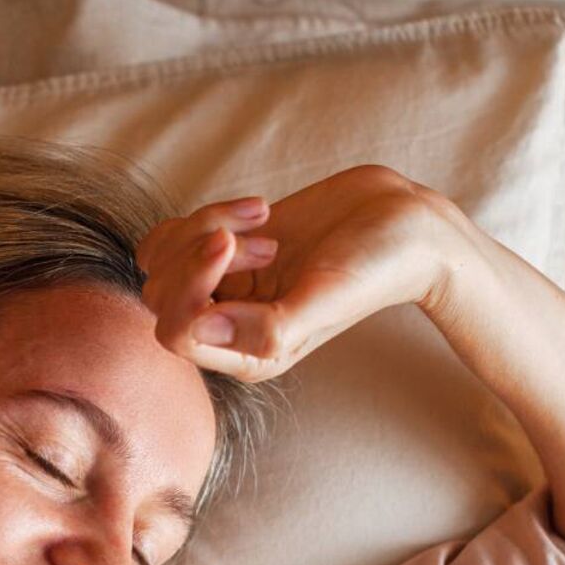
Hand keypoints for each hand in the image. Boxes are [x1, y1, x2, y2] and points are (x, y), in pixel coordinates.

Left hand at [135, 164, 476, 381]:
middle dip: (199, 252)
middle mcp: (231, 327)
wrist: (403, 224)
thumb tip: (204, 328)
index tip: (230, 242)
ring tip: (264, 219)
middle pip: (161, 295)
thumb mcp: (327, 299)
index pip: (175, 333)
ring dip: (204, 226)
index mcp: (251, 356)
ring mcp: (227, 286)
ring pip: (163, 260)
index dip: (188, 286)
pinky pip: (177, 234)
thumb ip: (268, 327)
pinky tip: (261, 208)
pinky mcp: (228, 249)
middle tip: (265, 236)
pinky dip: (210, 212)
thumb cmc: (376, 267)